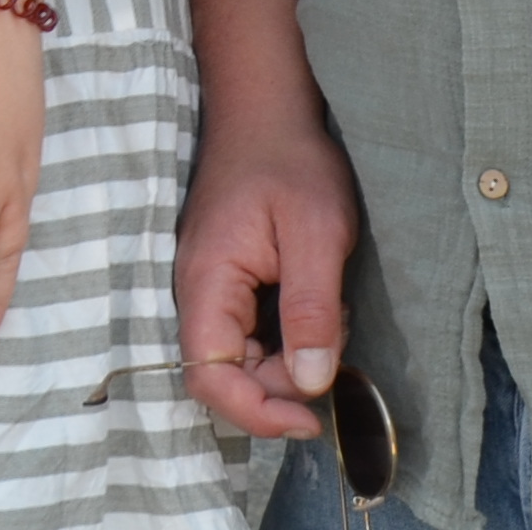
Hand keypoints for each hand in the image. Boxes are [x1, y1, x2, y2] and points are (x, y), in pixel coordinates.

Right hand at [176, 108, 364, 440]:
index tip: (312, 420)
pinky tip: (316, 307)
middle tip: (335, 353)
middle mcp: (196, 292)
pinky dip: (286, 337)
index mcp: (207, 283)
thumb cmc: (292, 163)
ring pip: (240, 357)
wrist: (267, 111)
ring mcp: (209, 288)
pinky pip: (249, 333)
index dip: (257, 413)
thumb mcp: (317, 234)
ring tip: (331, 317)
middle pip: (226, 375)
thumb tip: (311, 384)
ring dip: (288, 359)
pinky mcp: (227, 282)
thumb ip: (312, 309)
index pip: (210, 377)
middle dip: (283, 383)